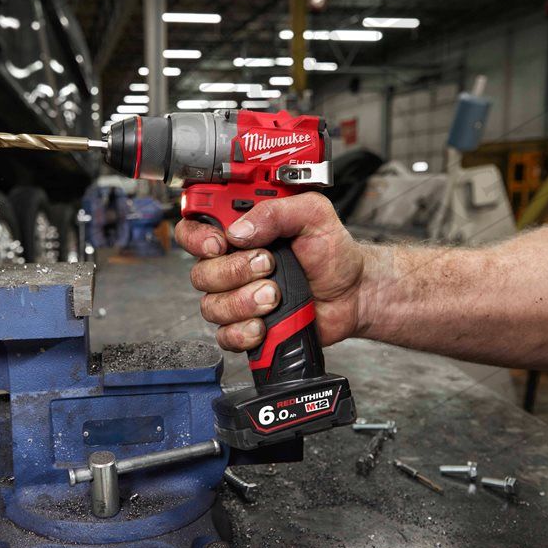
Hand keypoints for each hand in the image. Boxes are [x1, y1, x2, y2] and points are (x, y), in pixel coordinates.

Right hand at [175, 192, 367, 351]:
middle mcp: (231, 264)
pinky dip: (242, 332)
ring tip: (275, 295)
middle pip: (200, 272)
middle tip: (269, 264)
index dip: (196, 237)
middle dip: (234, 271)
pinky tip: (264, 325)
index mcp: (240, 231)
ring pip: (211, 306)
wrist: (354, 293)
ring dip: (243, 302)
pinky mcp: (246, 327)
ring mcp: (237, 297)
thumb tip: (239, 229)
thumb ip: (276, 211)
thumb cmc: (333, 253)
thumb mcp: (313, 215)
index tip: (219, 243)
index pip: (194, 229)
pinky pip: (224, 336)